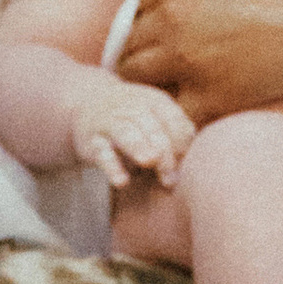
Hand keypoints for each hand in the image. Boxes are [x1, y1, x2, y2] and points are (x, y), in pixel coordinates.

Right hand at [65, 71, 197, 190]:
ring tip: (148, 161)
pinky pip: (102, 154)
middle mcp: (132, 107)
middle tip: (172, 179)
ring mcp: (110, 122)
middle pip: (151, 127)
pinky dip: (112, 167)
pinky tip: (122, 182)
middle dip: (164, 152)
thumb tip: (196, 162)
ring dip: (138, 146)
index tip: (188, 164)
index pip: (173, 118)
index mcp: (154, 101)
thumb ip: (177, 134)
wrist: (87, 103)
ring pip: (125, 133)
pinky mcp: (92, 141)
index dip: (182, 141)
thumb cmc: (135, 118)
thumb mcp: (156, 118)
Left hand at [118, 0, 282, 124]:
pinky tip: (205, 103)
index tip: (187, 26)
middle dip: (153, 50)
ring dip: (158, 81)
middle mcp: (172, 15)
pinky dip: (181, 109)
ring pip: (139, 77)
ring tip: (189, 83)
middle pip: (132, 41)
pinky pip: (170, 109)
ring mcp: (186, 60)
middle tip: (185, 60)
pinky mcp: (206, 98)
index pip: (141, 2)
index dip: (161, 15)